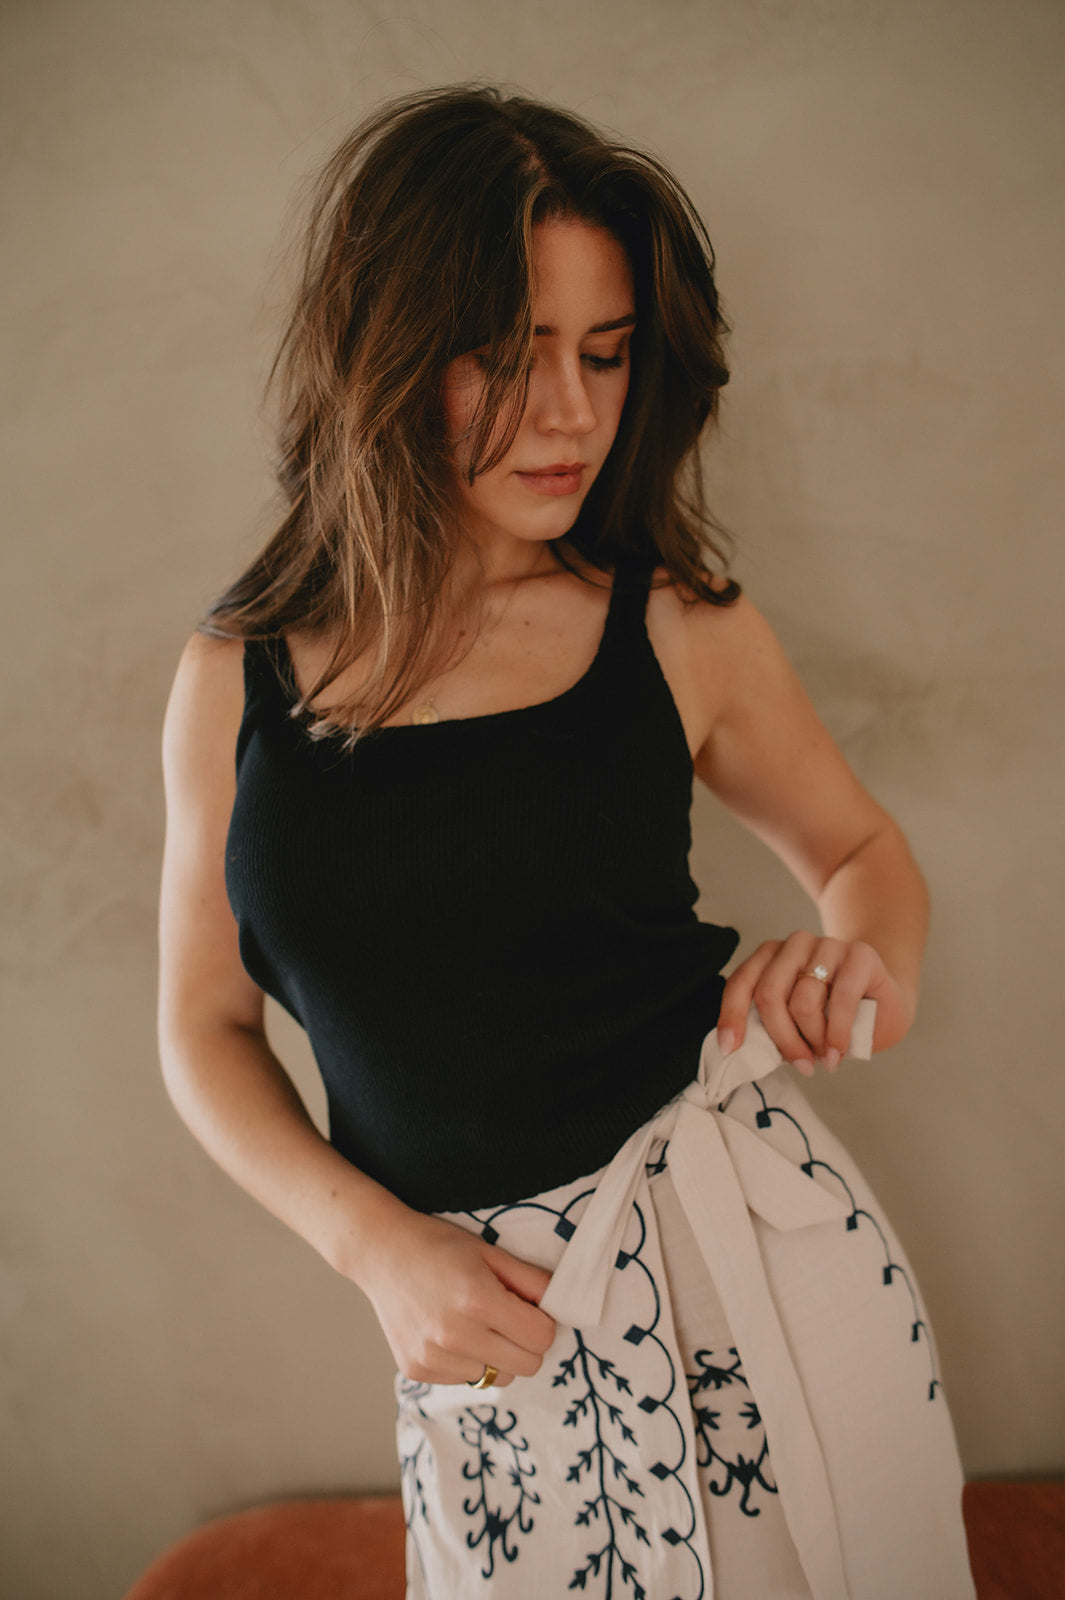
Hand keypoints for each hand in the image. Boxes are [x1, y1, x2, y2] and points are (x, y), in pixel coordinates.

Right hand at [357, 1208, 555, 1387]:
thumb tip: (563, 1306)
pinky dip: (468, 1362)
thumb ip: (532, 1281)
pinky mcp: (418, 1371)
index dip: (543, 1322)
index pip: (542, 1337)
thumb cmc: (439, 1246)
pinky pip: (466, 1380)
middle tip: (508, 1318)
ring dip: (497, 1357)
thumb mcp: (490, 1251)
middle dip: (527, 1343)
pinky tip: (449, 1332)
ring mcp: (433, 1357)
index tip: (529, 1308)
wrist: (381, 1252)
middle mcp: (454, 1334)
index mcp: (478, 1300)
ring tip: (475, 1324)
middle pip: (527, 1366)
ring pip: (497, 1378)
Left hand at [717, 931, 912, 1074]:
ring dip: (813, 1040)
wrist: (886, 1001)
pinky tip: (838, 1052)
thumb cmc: (834, 1015)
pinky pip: (840, 1000)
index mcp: (771, 955)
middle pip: (770, 994)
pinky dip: (836, 1033)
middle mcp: (796, 944)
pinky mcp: (860, 955)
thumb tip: (742, 1050)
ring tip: (825, 1058)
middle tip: (800, 1065)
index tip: (730, 1049)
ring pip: (803, 1001)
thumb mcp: (795, 1021)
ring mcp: (828, 945)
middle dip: (782, 1038)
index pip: (741, 982)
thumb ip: (771, 1026)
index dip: (732, 1016)